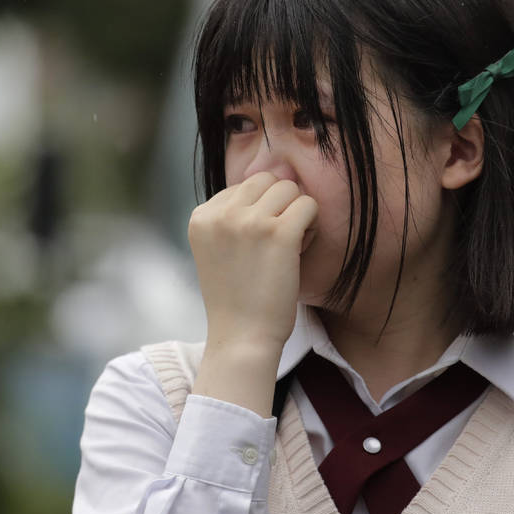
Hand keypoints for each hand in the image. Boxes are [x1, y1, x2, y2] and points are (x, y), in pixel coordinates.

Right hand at [188, 171, 317, 355]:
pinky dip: (312, 225)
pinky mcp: (278, 233)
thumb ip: (234, 215)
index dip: (260, 211)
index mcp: (201, 216)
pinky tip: (301, 249)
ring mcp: (248, 222)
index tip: (256, 244)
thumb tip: (278, 175)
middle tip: (279, 240)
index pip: (244, 186)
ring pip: (290, 188)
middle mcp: (221, 214)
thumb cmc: (237, 297)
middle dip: (280, 204)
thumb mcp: (219, 249)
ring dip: (297, 213)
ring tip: (290, 246)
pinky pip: (309, 205)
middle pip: (267, 180)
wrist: (243, 337)